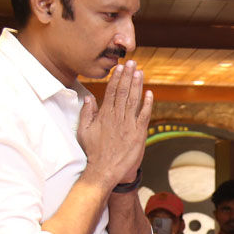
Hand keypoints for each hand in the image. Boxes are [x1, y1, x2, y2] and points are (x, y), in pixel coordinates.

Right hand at [76, 60, 152, 188]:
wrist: (104, 170)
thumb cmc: (94, 152)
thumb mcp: (84, 131)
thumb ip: (87, 113)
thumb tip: (88, 97)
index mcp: (104, 115)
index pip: (112, 91)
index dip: (117, 78)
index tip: (120, 67)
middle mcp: (117, 117)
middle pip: (124, 92)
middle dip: (128, 76)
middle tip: (132, 62)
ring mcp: (129, 125)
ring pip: (134, 100)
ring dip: (138, 85)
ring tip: (140, 72)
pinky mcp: (138, 134)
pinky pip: (144, 115)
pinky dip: (147, 103)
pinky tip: (149, 93)